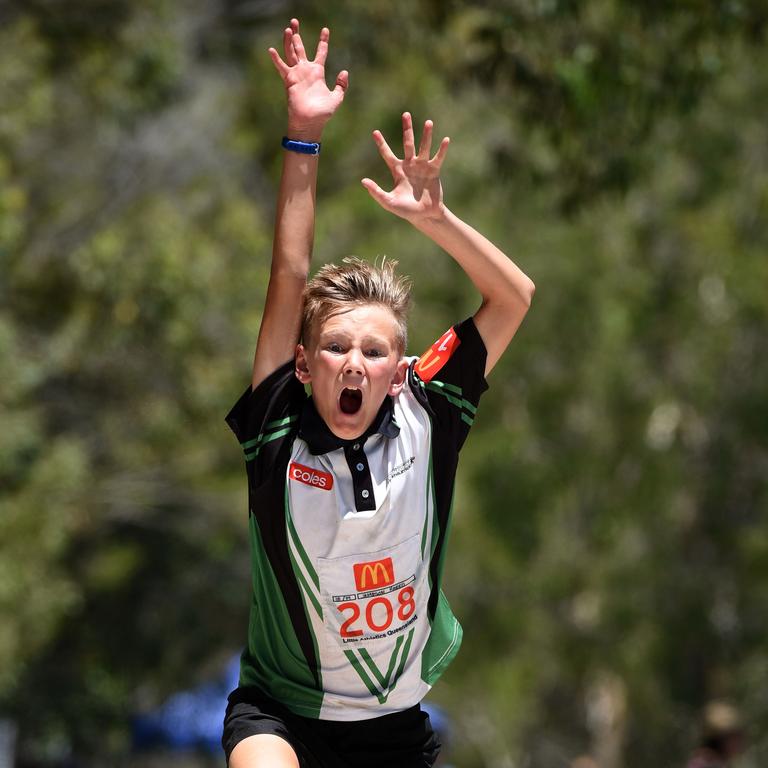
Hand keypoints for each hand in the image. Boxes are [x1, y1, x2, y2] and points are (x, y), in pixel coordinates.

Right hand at [269, 19, 347, 138]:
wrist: (310, 123)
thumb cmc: (322, 113)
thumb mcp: (336, 98)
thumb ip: (341, 85)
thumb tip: (344, 71)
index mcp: (318, 73)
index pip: (321, 52)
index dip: (323, 41)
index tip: (325, 29)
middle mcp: (306, 71)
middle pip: (301, 48)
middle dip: (298, 35)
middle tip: (295, 21)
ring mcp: (297, 75)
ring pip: (291, 53)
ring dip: (289, 41)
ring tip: (288, 28)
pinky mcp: (290, 81)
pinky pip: (282, 67)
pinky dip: (277, 59)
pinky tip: (271, 50)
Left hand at [361, 113, 449, 223]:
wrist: (425, 215)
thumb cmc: (406, 210)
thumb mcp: (389, 202)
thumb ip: (376, 192)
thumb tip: (363, 181)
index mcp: (398, 171)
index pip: (387, 154)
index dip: (381, 143)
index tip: (375, 132)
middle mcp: (410, 165)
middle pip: (408, 143)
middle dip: (407, 129)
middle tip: (405, 114)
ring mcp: (422, 167)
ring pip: (424, 147)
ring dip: (426, 135)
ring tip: (428, 122)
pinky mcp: (434, 171)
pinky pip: (438, 158)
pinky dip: (441, 150)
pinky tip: (445, 140)